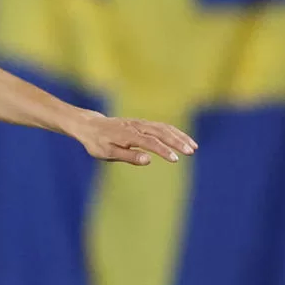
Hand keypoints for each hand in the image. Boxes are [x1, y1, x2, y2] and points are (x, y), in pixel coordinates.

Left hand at [74, 113, 196, 165]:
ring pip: (164, 128)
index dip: (163, 151)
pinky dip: (174, 132)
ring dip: (180, 136)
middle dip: (178, 142)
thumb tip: (148, 160)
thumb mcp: (108, 152)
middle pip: (161, 132)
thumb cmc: (98, 142)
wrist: (91, 126)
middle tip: (191, 151)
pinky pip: (162, 126)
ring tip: (193, 147)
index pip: (150, 142)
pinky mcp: (143, 123)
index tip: (175, 159)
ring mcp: (141, 123)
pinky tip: (183, 140)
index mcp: (128, 135)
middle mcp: (137, 126)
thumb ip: (128, 156)